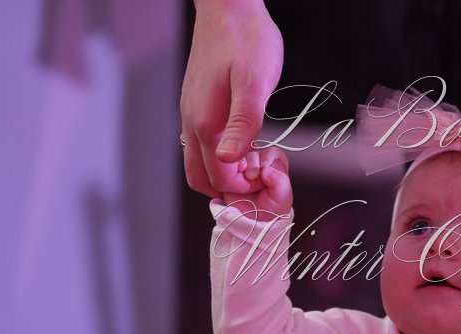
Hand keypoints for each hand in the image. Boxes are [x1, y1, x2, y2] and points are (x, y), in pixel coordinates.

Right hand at [180, 0, 282, 196]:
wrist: (228, 6)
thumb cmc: (246, 40)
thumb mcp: (255, 83)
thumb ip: (242, 124)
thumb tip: (227, 161)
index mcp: (205, 124)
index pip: (218, 180)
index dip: (245, 188)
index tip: (269, 175)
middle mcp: (191, 124)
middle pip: (202, 180)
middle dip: (232, 188)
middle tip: (262, 173)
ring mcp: (191, 115)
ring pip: (201, 164)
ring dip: (226, 173)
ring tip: (258, 157)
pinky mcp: (197, 107)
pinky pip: (203, 146)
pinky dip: (223, 155)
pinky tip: (247, 140)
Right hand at [222, 148, 291, 219]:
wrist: (253, 223)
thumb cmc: (271, 210)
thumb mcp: (282, 197)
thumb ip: (280, 181)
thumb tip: (267, 170)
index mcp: (274, 166)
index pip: (271, 152)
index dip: (267, 158)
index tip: (264, 168)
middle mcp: (258, 164)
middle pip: (254, 151)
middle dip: (253, 163)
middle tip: (252, 177)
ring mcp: (243, 168)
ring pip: (240, 156)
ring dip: (242, 166)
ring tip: (245, 179)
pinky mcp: (230, 173)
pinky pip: (227, 164)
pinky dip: (230, 170)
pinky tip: (234, 179)